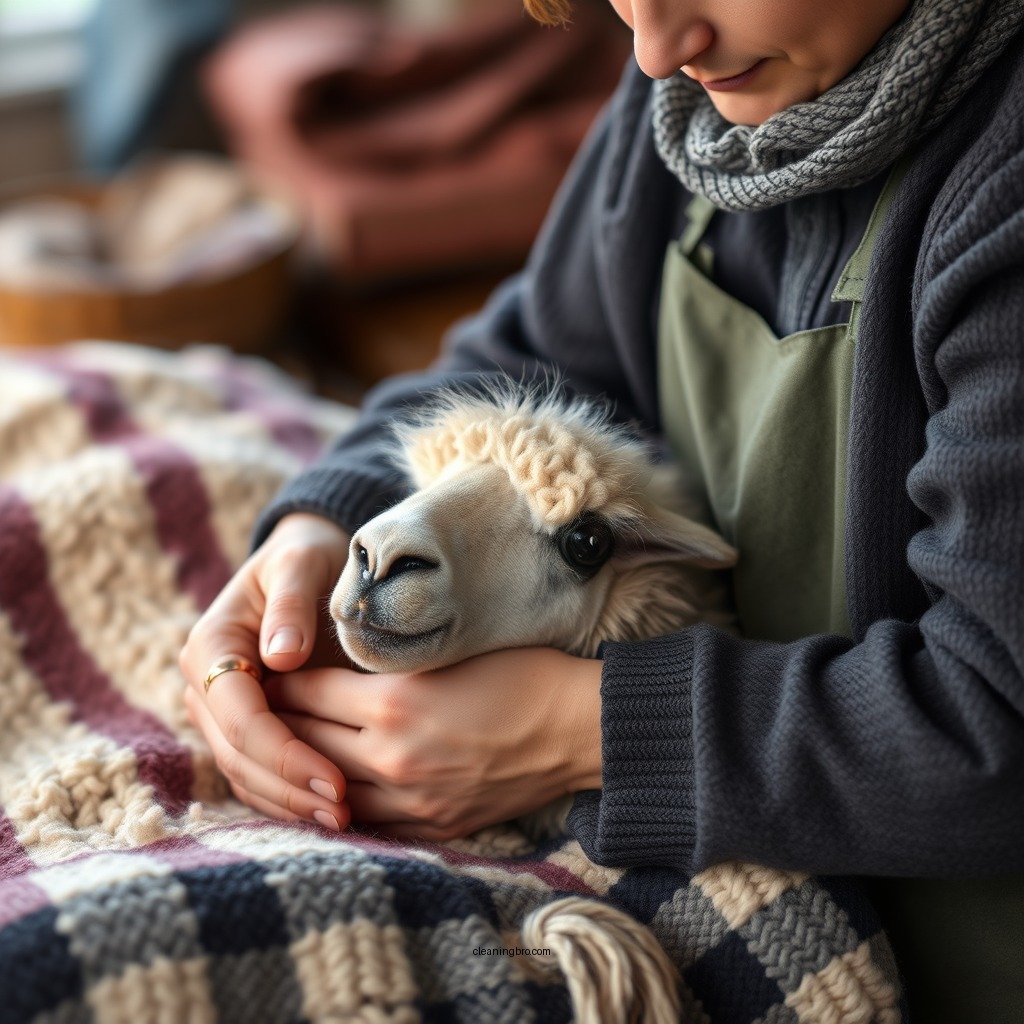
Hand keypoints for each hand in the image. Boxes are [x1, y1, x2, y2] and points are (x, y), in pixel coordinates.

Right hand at [179, 511, 352, 830]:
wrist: (305, 559)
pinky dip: (286, 797)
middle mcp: (205, 685)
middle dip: (290, 787)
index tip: (335, 777)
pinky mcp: (241, 725)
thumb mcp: (301, 562)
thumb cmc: (306, 557)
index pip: (243, 718)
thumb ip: (291, 604)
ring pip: (244, 773)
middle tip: (344, 810)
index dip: (286, 753)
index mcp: (211, 647)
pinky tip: (327, 813)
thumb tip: (281, 657)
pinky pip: (256, 773)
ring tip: (342, 821)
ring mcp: (218, 710)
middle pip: (239, 755)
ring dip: (288, 803)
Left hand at [262, 646, 603, 842]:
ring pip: (323, 789)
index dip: (279, 677)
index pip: (305, 690)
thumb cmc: (518, 672)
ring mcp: (411, 798)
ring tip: (278, 747)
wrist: (575, 727)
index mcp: (395, 701)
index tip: (263, 668)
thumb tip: (328, 659)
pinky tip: (324, 786)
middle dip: (272, 720)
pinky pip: (362, 820)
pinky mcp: (430, 825)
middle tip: (253, 705)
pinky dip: (335, 802)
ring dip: (297, 767)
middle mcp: (393, 755)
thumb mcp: (446, 649)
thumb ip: (385, 659)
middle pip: (302, 740)